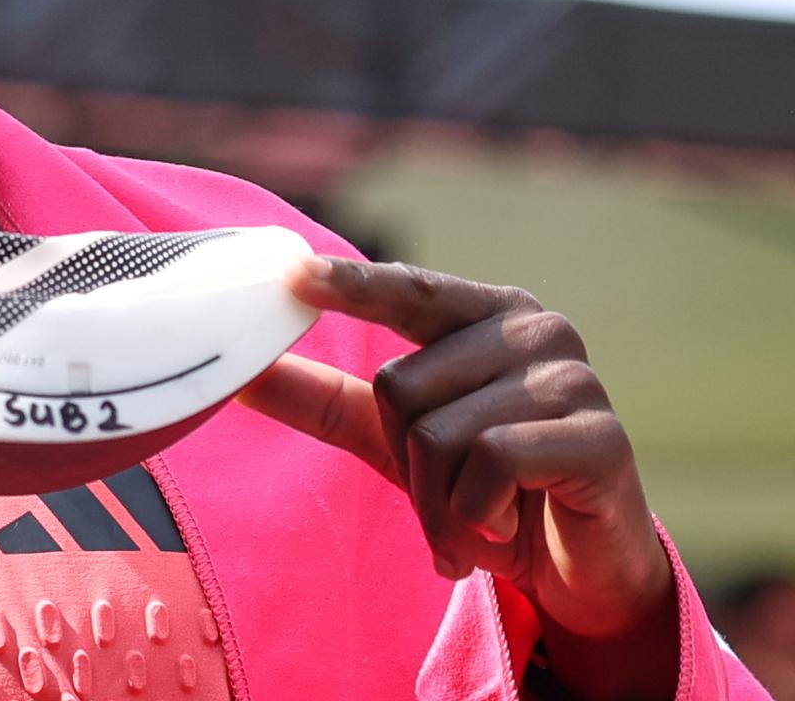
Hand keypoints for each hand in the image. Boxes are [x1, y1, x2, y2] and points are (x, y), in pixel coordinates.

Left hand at [239, 257, 677, 698]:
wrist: (576, 569)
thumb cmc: (485, 487)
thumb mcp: (394, 440)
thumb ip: (324, 399)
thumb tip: (240, 373)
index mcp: (484, 313)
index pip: (406, 289)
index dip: (350, 284)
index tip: (292, 272)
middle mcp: (534, 329)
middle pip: (401, 385)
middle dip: (405, 462)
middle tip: (447, 494)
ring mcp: (573, 378)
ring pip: (439, 433)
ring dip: (438, 502)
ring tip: (473, 519)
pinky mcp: (601, 436)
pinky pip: (491, 463)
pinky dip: (475, 514)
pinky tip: (501, 529)